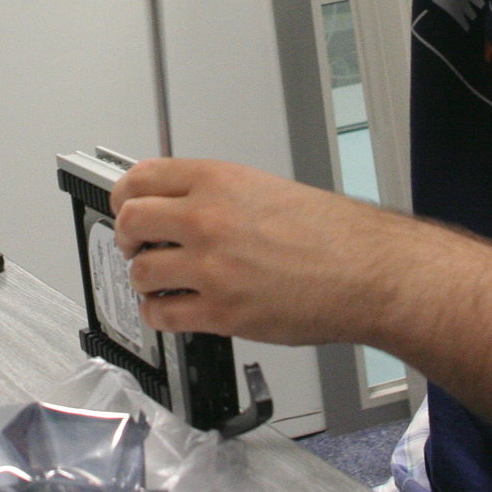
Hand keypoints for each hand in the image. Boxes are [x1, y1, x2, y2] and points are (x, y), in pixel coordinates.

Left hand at [110, 157, 422, 343]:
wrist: (367, 272)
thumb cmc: (333, 234)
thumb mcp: (267, 189)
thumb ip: (218, 194)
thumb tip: (181, 205)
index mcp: (218, 181)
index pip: (141, 178)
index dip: (124, 195)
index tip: (124, 206)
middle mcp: (207, 218)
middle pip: (130, 222)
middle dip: (127, 237)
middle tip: (138, 245)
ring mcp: (210, 266)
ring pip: (140, 272)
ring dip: (145, 279)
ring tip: (161, 280)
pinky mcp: (220, 311)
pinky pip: (161, 313)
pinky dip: (158, 313)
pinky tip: (171, 308)